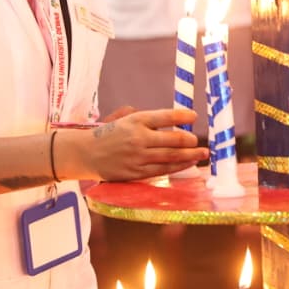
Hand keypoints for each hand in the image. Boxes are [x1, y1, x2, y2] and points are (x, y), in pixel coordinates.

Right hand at [65, 108, 206, 180]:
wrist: (86, 153)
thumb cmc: (108, 134)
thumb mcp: (124, 118)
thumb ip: (146, 118)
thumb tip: (173, 121)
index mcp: (136, 120)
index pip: (165, 116)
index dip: (183, 116)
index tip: (194, 117)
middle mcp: (138, 138)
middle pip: (172, 139)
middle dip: (190, 140)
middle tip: (198, 141)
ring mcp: (138, 157)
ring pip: (170, 156)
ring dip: (189, 155)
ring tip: (202, 153)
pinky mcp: (136, 172)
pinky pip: (162, 170)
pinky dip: (177, 167)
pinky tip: (187, 164)